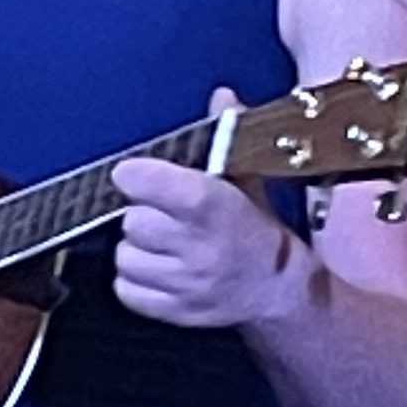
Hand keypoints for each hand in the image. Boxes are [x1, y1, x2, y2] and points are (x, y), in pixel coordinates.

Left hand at [110, 88, 312, 329]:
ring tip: (164, 244)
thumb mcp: (247, 180)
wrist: (280, 291)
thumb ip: (226, 137)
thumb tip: (222, 95)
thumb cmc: (257, 230)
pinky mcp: (174, 312)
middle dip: (143, 214)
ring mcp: (186, 284)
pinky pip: (126, 289)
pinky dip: (135, 279)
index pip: (150, 184)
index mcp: (215, 207)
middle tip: (164, 215)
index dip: (136, 175)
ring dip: (138, 248)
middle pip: (133, 221)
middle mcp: (199, 248)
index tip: (135, 174)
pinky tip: (159, 268)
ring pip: (126, 256)